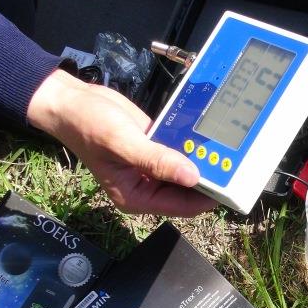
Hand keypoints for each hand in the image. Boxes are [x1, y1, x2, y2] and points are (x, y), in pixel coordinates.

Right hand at [27, 69, 217, 216]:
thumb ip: (156, 160)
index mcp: (136, 196)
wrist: (72, 102)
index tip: (229, 186)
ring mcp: (150, 167)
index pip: (181, 206)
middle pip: (186, 190)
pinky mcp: (153, 148)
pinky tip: (207, 137)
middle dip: (207, 179)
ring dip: (201, 161)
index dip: (205, 198)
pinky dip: (190, 146)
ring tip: (227, 150)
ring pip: (184, 170)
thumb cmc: (88, 125)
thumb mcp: (123, 143)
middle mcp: (145, 186)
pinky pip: (178, 151)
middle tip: (235, 165)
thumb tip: (191, 175)